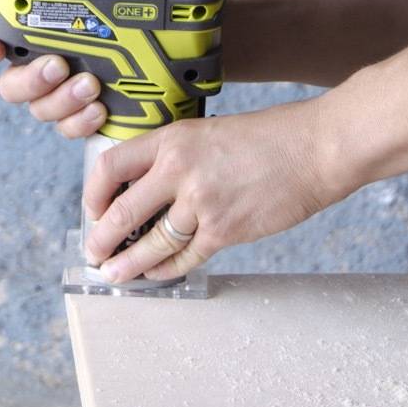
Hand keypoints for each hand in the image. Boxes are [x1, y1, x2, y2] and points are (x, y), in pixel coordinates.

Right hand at [0, 0, 107, 137]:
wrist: (154, 26)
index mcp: (27, 35)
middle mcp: (36, 67)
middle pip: (12, 86)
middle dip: (31, 79)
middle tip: (57, 65)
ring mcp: (59, 93)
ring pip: (42, 109)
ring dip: (61, 100)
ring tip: (90, 85)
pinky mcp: (84, 110)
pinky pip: (71, 127)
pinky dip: (81, 122)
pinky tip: (98, 110)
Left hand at [83, 103, 347, 283]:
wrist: (314, 149)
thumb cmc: (269, 138)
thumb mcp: (209, 132)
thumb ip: (176, 157)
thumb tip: (145, 190)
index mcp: (172, 138)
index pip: (111, 166)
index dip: (94, 193)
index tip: (93, 208)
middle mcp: (180, 169)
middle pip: (122, 212)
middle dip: (101, 239)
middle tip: (94, 253)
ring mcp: (201, 202)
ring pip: (150, 243)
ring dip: (129, 264)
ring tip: (116, 273)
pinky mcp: (224, 231)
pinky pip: (185, 257)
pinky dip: (167, 269)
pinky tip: (157, 273)